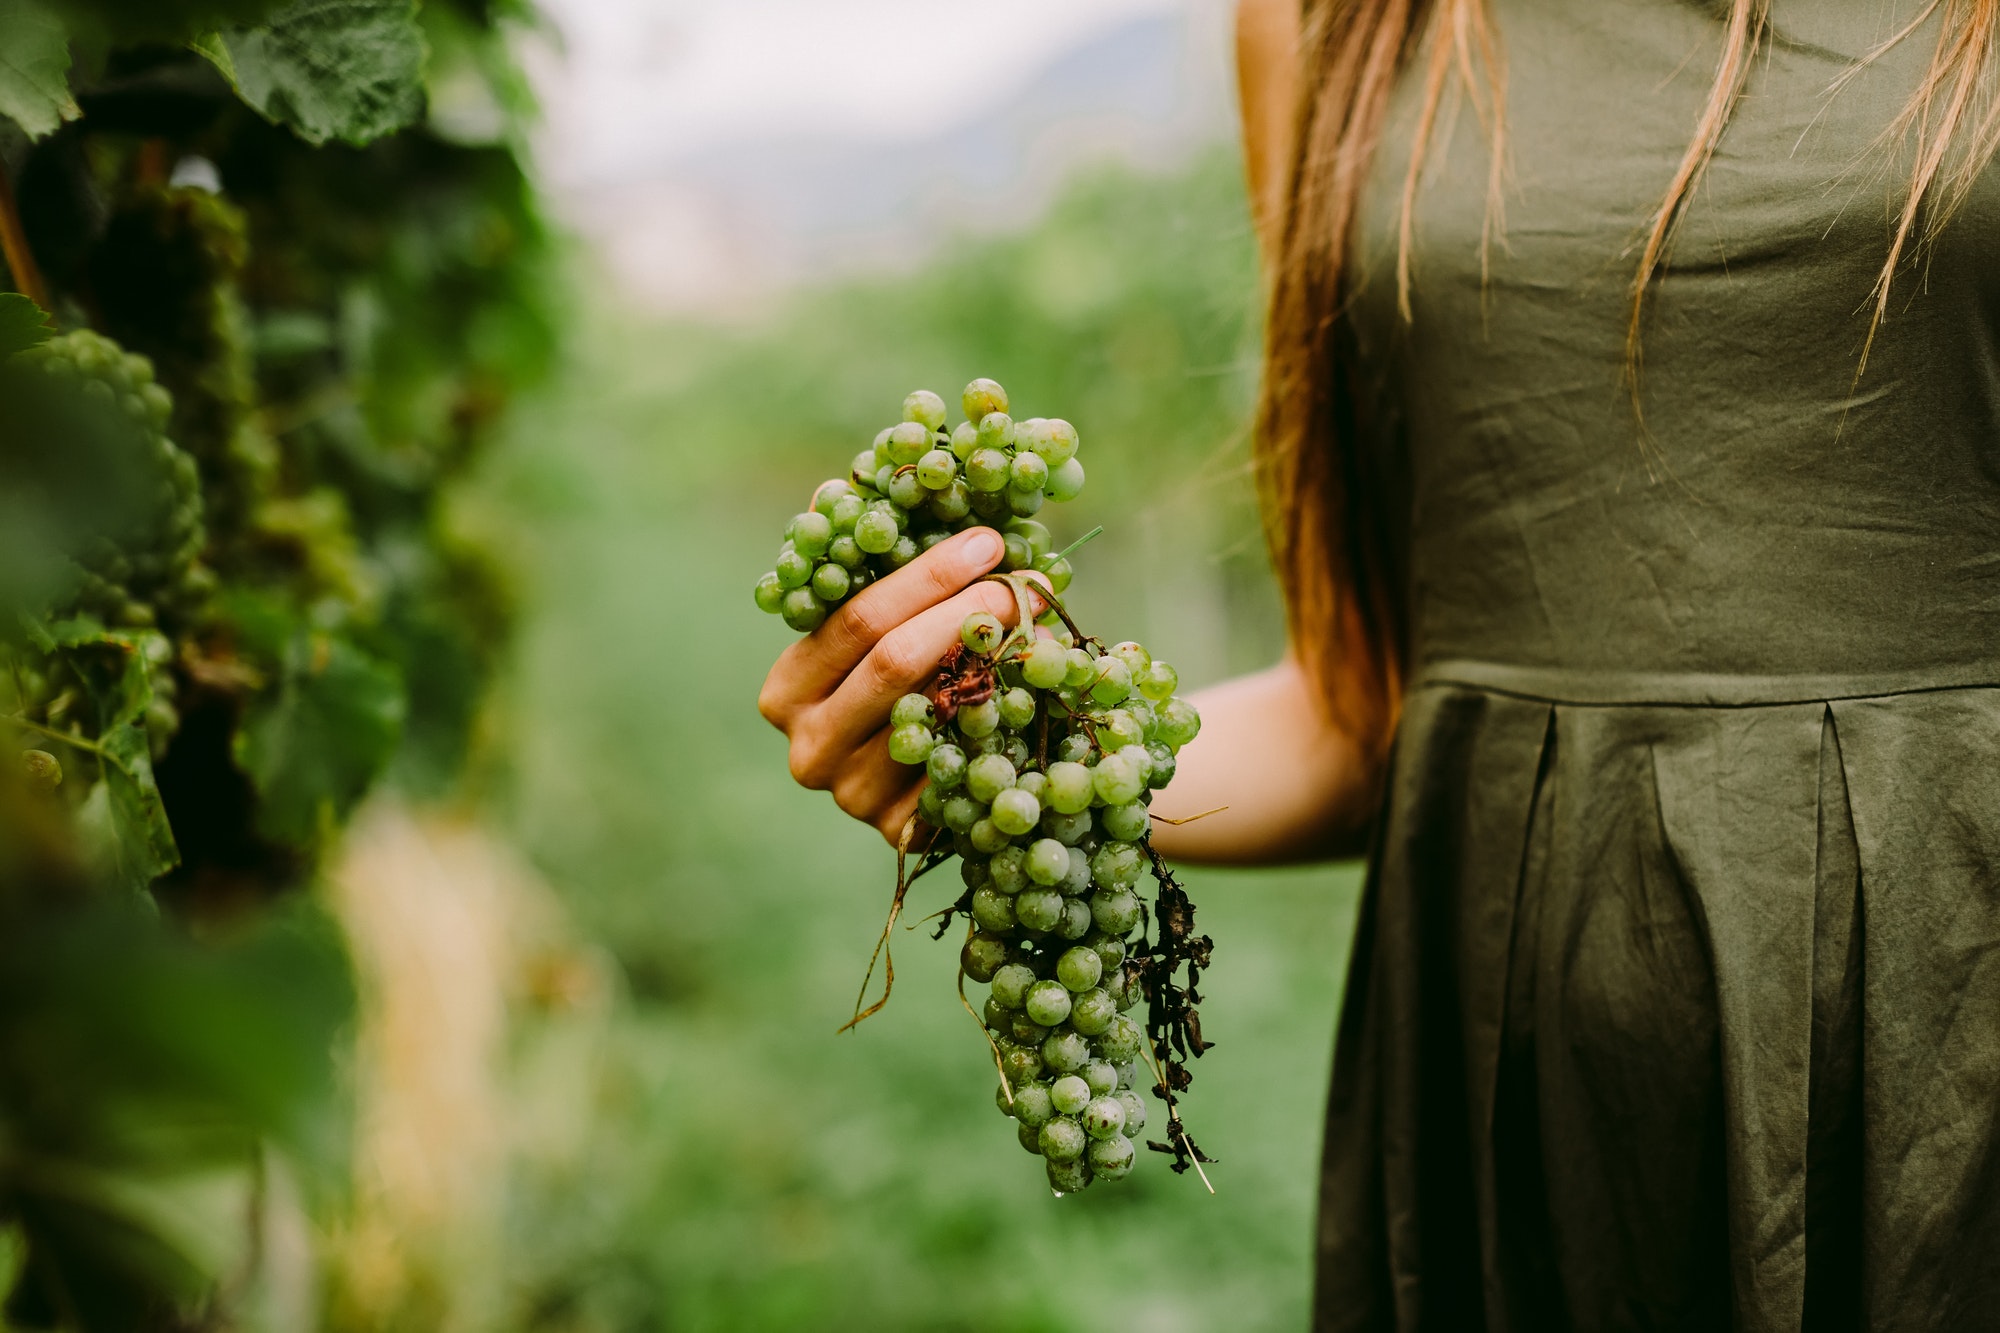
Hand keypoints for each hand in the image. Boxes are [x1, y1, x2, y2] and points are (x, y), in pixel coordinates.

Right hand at [758, 527, 1045, 843]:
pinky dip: (1008, 719)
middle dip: (967, 612)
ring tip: (1044, 622)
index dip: (926, 577)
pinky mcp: (905, 834)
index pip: (856, 620)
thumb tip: (838, 486)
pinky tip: (1043, 686)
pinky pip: (967, 764)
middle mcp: (808, 750)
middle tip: (1025, 581)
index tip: (987, 542)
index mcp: (787, 689)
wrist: (932, 774)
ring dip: (1000, 663)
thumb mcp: (877, 621)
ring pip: (936, 715)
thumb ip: (862, 562)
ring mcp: (854, 799)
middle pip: (894, 665)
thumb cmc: (902, 674)